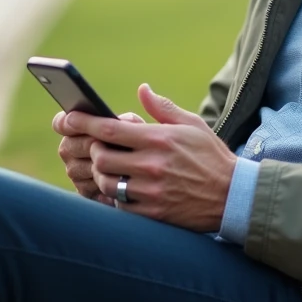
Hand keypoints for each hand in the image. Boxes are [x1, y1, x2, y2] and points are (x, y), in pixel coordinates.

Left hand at [70, 83, 237, 231]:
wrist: (233, 196)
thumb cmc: (211, 156)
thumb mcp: (191, 125)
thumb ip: (162, 107)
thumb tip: (142, 89)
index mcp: (159, 138)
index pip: (110, 128)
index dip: (84, 122)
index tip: (68, 118)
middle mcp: (152, 164)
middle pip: (102, 157)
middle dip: (93, 150)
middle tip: (98, 146)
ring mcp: (151, 191)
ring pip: (107, 182)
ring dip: (101, 174)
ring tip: (108, 167)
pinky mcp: (153, 212)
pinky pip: (120, 204)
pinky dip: (115, 196)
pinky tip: (122, 187)